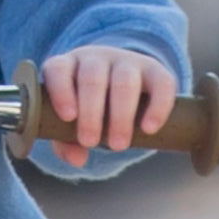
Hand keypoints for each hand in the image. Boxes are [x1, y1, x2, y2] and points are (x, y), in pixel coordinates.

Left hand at [42, 46, 176, 167]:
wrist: (123, 86)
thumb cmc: (86, 107)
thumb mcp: (72, 122)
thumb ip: (66, 140)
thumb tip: (76, 159)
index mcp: (67, 66)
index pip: (58, 69)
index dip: (61, 91)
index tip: (68, 117)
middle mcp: (95, 59)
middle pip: (92, 78)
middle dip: (91, 113)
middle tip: (91, 142)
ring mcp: (126, 61)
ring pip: (124, 81)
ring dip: (121, 115)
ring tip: (118, 145)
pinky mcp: (154, 70)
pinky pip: (161, 83)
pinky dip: (156, 106)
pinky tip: (148, 128)